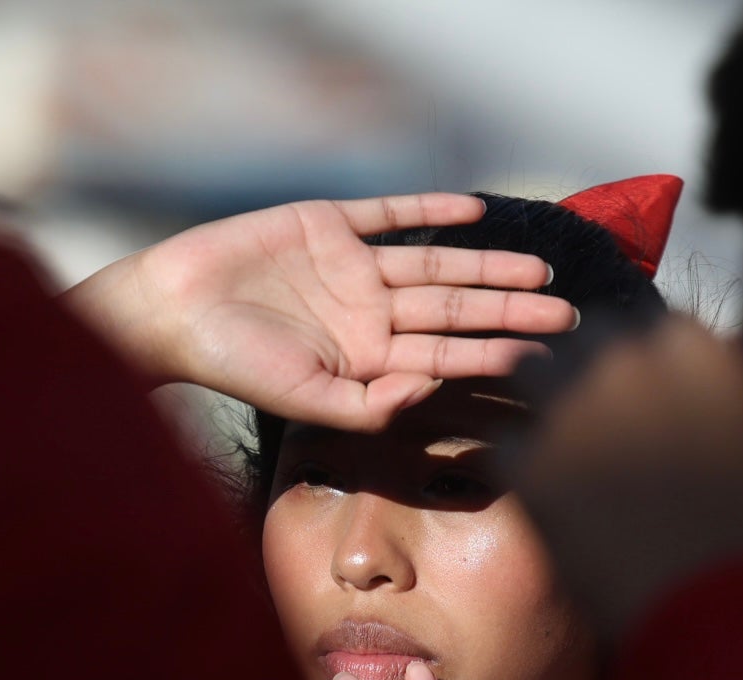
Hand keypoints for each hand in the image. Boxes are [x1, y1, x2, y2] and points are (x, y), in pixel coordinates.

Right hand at [65, 194, 576, 430]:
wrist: (173, 311)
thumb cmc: (235, 366)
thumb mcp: (308, 401)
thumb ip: (370, 406)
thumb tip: (428, 395)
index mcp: (370, 359)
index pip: (448, 356)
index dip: (496, 356)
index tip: (547, 360)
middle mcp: (371, 314)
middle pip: (457, 310)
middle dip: (512, 312)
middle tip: (570, 315)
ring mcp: (353, 269)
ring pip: (437, 263)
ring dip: (488, 263)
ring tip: (540, 269)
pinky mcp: (328, 226)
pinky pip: (390, 215)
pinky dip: (430, 210)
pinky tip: (476, 210)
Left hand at [511, 315, 742, 643]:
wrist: (712, 616)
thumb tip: (741, 375)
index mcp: (693, 349)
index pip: (653, 324)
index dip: (648, 360)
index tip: (649, 392)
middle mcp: (625, 363)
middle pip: (586, 339)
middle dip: (591, 369)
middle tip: (599, 414)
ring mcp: (569, 412)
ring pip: (530, 373)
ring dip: (542, 399)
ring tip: (560, 441)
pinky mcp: (530, 466)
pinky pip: (507, 443)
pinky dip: (520, 463)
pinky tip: (541, 492)